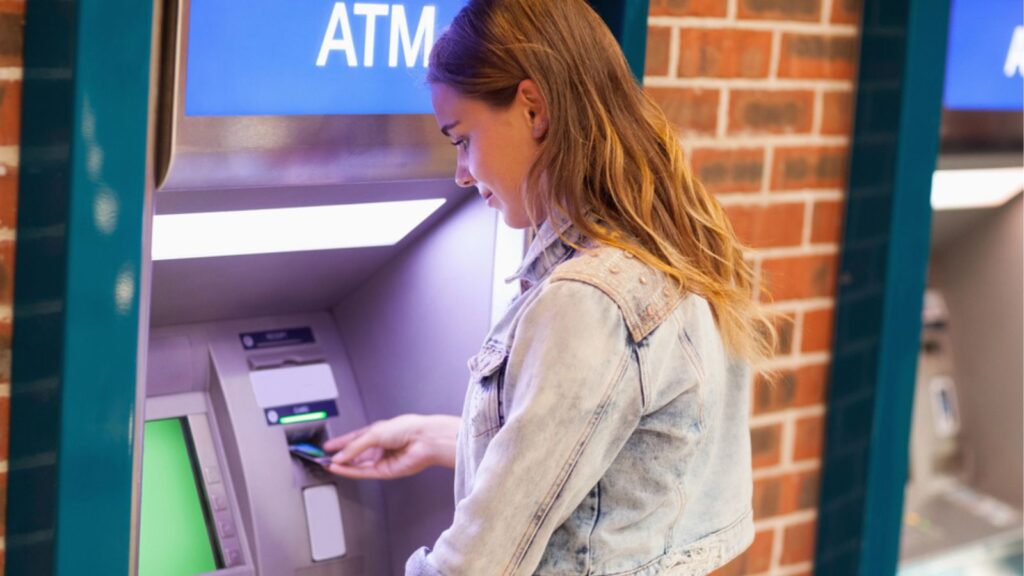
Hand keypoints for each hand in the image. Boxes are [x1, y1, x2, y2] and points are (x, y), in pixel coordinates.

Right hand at [323, 414, 459, 479]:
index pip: (355, 439)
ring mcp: (381, 459)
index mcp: (378, 432)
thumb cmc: (407, 428)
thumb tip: (340, 456)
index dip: (341, 443)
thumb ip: (354, 446)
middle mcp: (379, 446)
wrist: (424, 440)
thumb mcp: (374, 433)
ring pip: (357, 465)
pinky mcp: (385, 471)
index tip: (328, 447)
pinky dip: (350, 471)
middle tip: (324, 458)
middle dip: (340, 456)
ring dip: (343, 465)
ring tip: (328, 464)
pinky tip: (340, 468)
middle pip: (355, 454)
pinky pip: (364, 472)